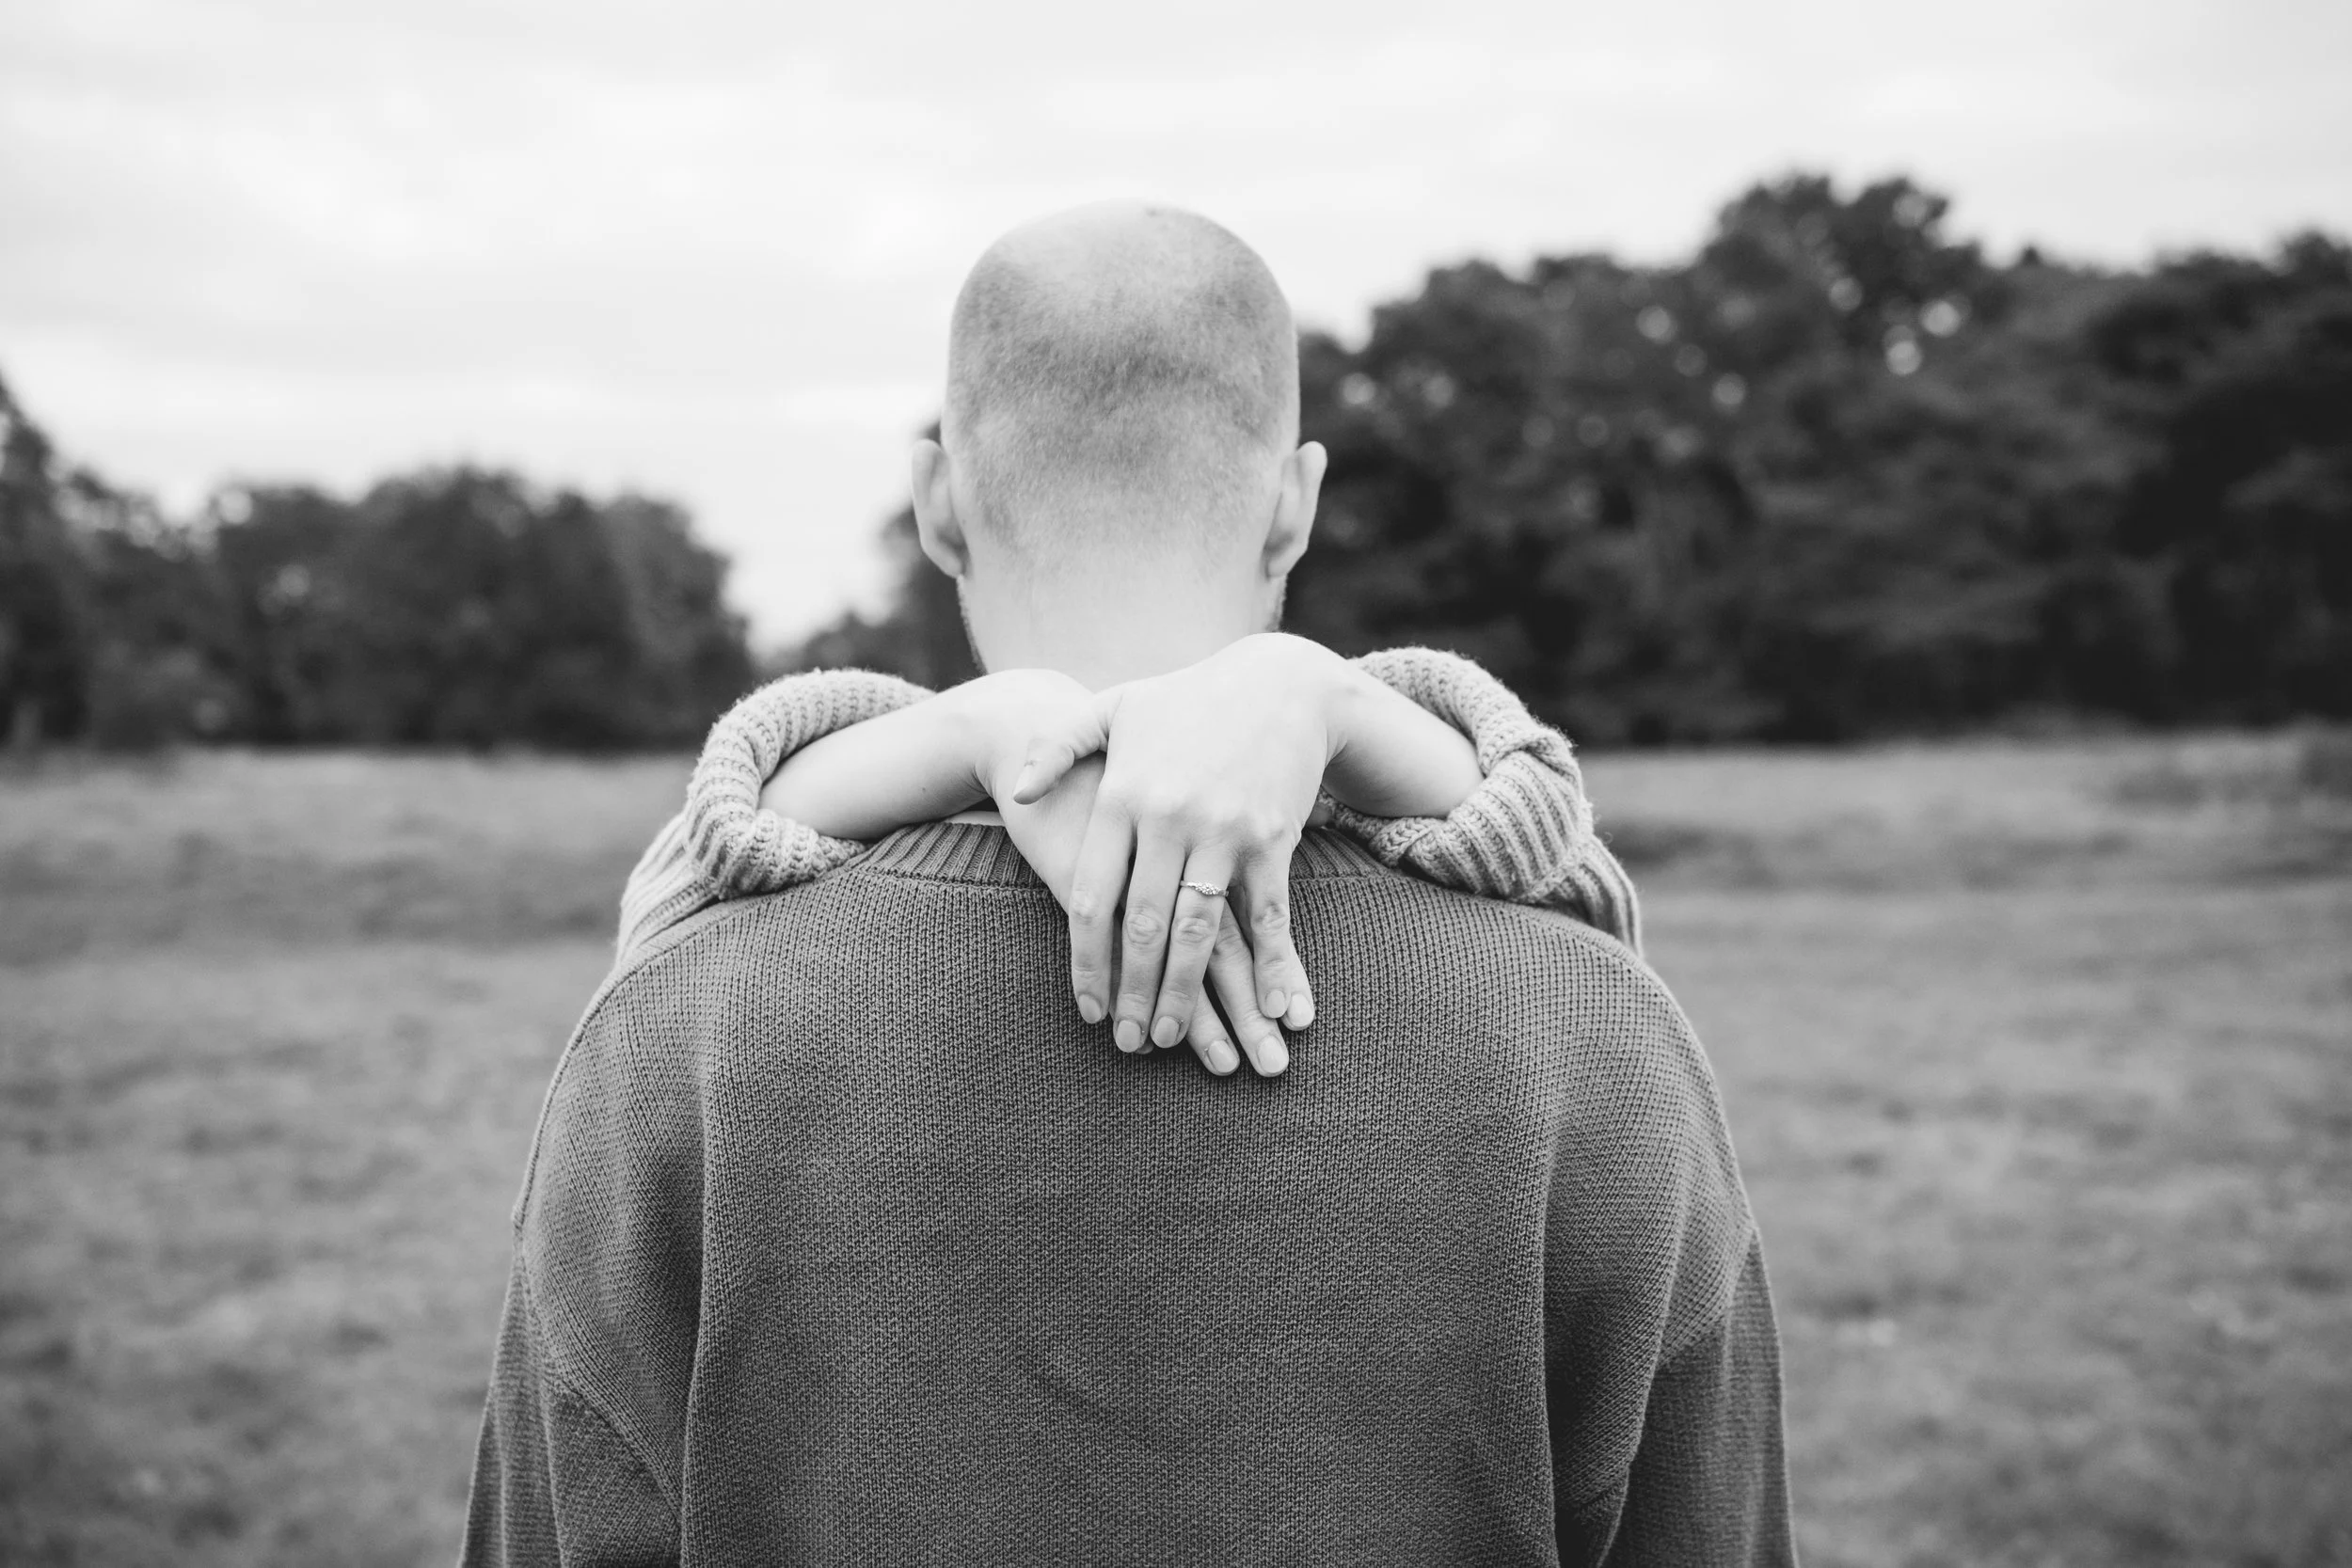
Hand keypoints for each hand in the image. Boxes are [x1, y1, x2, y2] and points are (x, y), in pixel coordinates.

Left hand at [1012, 633, 1348, 1068]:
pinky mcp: (1272, 836)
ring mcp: (1224, 828)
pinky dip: (1272, 965)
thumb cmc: (1188, 698)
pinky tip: (1269, 1008)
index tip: (1086, 1007)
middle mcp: (1170, 816)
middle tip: (1127, 1043)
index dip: (1086, 960)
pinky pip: (1267, 914)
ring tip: (1170, 1036)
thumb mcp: (1115, 707)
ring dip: (1185, 991)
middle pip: (1142, 924)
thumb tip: (1015, 794)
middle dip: (1132, 991)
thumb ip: (1057, 748)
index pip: (1093, 895)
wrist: (1281, 681)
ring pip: (1198, 928)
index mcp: (1123, 795)